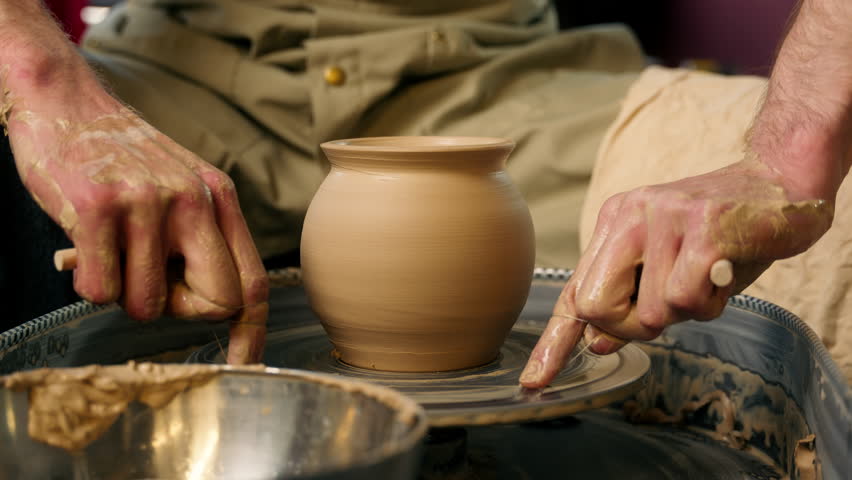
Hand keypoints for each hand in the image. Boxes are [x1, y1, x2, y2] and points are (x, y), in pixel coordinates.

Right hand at [8, 97, 267, 363]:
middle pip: (215, 302)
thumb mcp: (183, 187)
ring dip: (124, 292)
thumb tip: (218, 308)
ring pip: (148, 304)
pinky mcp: (98, 207)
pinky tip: (85, 245)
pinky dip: (89, 283)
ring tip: (111, 249)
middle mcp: (194, 200)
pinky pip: (101, 290)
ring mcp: (148, 202)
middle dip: (180, 309)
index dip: (251, 330)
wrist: (65, 100)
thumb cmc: (122, 156)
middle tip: (148, 281)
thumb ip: (205, 239)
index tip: (242, 361)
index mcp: (219, 198)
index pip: (253, 281)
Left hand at [520, 156, 831, 387]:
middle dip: (633, 328)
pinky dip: (711, 302)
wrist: (781, 180)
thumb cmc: (724, 230)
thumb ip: (630, 301)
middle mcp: (629, 216)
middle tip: (670, 308)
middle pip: (598, 308)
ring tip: (708, 277)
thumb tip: (595, 343)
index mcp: (614, 224)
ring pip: (651, 312)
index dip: (554, 343)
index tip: (533, 381)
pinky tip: (725, 273)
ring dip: (687, 311)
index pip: (575, 292)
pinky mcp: (703, 229)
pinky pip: (686, 299)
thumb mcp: (667, 266)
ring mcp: (664, 219)